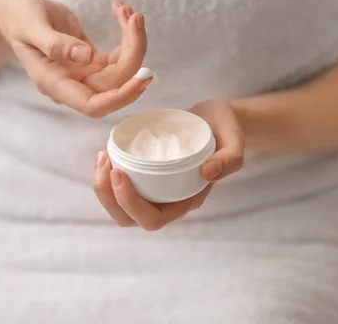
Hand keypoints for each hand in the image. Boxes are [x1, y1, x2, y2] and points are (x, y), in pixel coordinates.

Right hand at [0, 0, 150, 117]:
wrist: (15, 13)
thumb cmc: (17, 16)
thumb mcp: (30, 24)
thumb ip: (54, 43)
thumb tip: (86, 56)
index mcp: (53, 82)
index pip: (92, 104)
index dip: (120, 97)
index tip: (142, 78)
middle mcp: (72, 83)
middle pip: (115, 83)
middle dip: (133, 51)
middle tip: (136, 17)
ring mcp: (84, 73)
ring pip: (122, 69)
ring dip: (133, 41)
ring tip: (129, 10)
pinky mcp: (92, 60)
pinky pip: (119, 56)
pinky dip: (127, 36)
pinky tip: (122, 12)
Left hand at [91, 100, 244, 230]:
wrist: (217, 119)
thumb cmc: (226, 131)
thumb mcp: (235, 140)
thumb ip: (230, 158)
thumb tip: (207, 173)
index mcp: (185, 201)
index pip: (152, 219)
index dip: (130, 203)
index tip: (118, 172)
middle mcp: (167, 201)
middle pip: (128, 218)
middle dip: (108, 197)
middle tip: (105, 163)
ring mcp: (154, 189)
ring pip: (119, 205)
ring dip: (102, 187)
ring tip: (102, 157)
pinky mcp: (144, 175)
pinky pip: (119, 185)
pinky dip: (106, 174)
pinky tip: (106, 152)